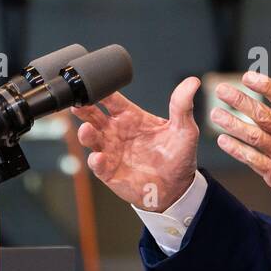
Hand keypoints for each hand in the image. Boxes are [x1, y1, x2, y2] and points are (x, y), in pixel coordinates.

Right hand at [73, 76, 199, 211]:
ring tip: (87, 130)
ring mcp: (110, 151)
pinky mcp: (109, 172)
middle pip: (93, 115)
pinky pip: (98, 165)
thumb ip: (182, 106)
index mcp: (130, 117)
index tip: (95, 85)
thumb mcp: (184, 129)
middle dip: (84, 109)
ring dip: (86, 134)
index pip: (111, 99)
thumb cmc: (178, 156)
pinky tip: (98, 158)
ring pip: (91, 139)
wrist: (177, 188)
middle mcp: (116, 131)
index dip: (102, 91)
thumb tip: (192, 82)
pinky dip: (96, 162)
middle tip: (78, 103)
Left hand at [211, 70, 270, 221]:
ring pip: (255, 137)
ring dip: (233, 124)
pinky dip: (236, 150)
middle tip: (222, 90)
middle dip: (241, 101)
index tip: (248, 77)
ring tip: (216, 113)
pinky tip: (223, 140)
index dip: (265, 87)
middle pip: (265, 116)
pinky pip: (253, 160)